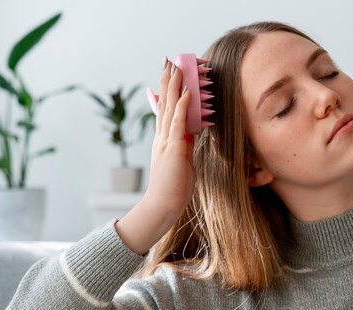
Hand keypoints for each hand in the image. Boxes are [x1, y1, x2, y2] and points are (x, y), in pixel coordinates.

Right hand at [144, 60, 194, 216]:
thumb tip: (191, 132)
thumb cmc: (174, 186)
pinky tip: (185, 93)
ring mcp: (166, 141)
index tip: (169, 74)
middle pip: (164, 103)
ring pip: (169, 108)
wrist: (163, 204)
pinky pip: (179, 123)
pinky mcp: (174, 148)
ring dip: (173, 87)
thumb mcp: (181, 160)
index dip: (167, 91)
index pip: (165, 110)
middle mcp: (162, 136)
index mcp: (164, 139)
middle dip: (167, 82)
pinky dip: (182, 107)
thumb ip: (184, 144)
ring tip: (175, 68)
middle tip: (169, 62)